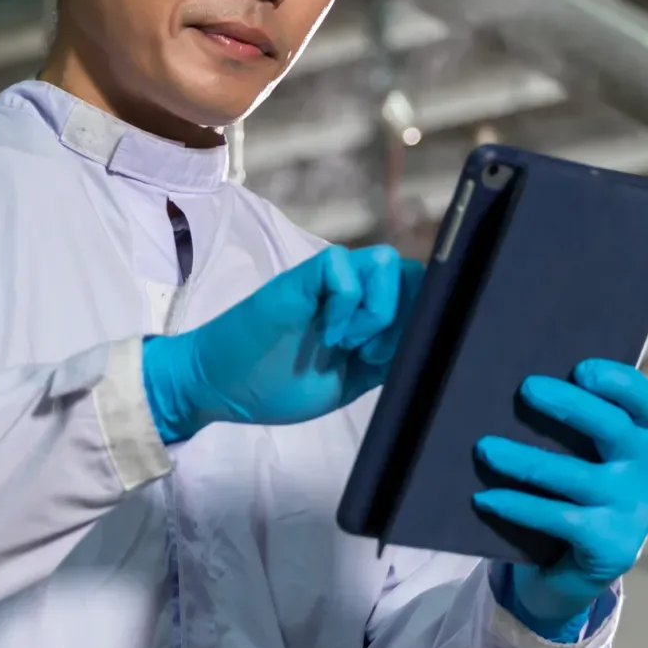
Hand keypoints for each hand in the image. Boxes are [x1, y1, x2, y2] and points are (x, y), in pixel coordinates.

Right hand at [142, 246, 419, 442]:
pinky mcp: (300, 278)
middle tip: (373, 355)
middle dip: (408, 315)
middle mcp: (351, 292)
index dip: (423, 318)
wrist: (219, 386)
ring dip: (379, 308)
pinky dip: (348, 303)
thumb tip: (428, 348)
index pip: (416, 293)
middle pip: (411, 272)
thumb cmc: (276, 385)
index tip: (402, 357)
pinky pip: (343, 266)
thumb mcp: (346, 381)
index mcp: (364, 315)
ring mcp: (326, 283)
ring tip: (351, 345)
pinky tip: (329, 335)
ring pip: (385, 261)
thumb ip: (385, 362)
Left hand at [474, 360, 647, 635]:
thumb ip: (575, 425)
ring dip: (527, 460)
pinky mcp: (610, 547)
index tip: (581, 368)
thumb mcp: (588, 457)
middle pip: (613, 430)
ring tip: (485, 448)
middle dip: (570, 407)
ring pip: (576, 477)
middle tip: (527, 388)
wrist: (582, 569)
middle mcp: (647, 473)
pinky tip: (485, 497)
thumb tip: (521, 389)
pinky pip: (558, 520)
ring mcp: (631, 512)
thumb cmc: (576, 492)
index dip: (621, 382)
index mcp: (646, 440)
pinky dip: (518, 506)